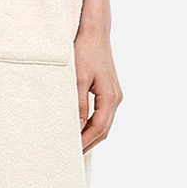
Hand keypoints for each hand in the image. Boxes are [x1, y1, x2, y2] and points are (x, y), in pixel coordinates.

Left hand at [75, 26, 122, 151]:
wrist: (94, 33)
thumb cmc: (85, 52)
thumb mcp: (77, 79)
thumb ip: (77, 104)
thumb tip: (75, 127)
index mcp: (110, 97)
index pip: (98, 128)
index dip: (85, 142)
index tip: (71, 152)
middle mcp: (116, 98)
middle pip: (103, 129)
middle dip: (88, 143)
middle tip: (70, 155)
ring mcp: (114, 95)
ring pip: (103, 123)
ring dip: (89, 135)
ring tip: (73, 145)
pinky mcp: (108, 91)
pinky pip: (101, 115)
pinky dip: (91, 125)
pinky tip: (79, 129)